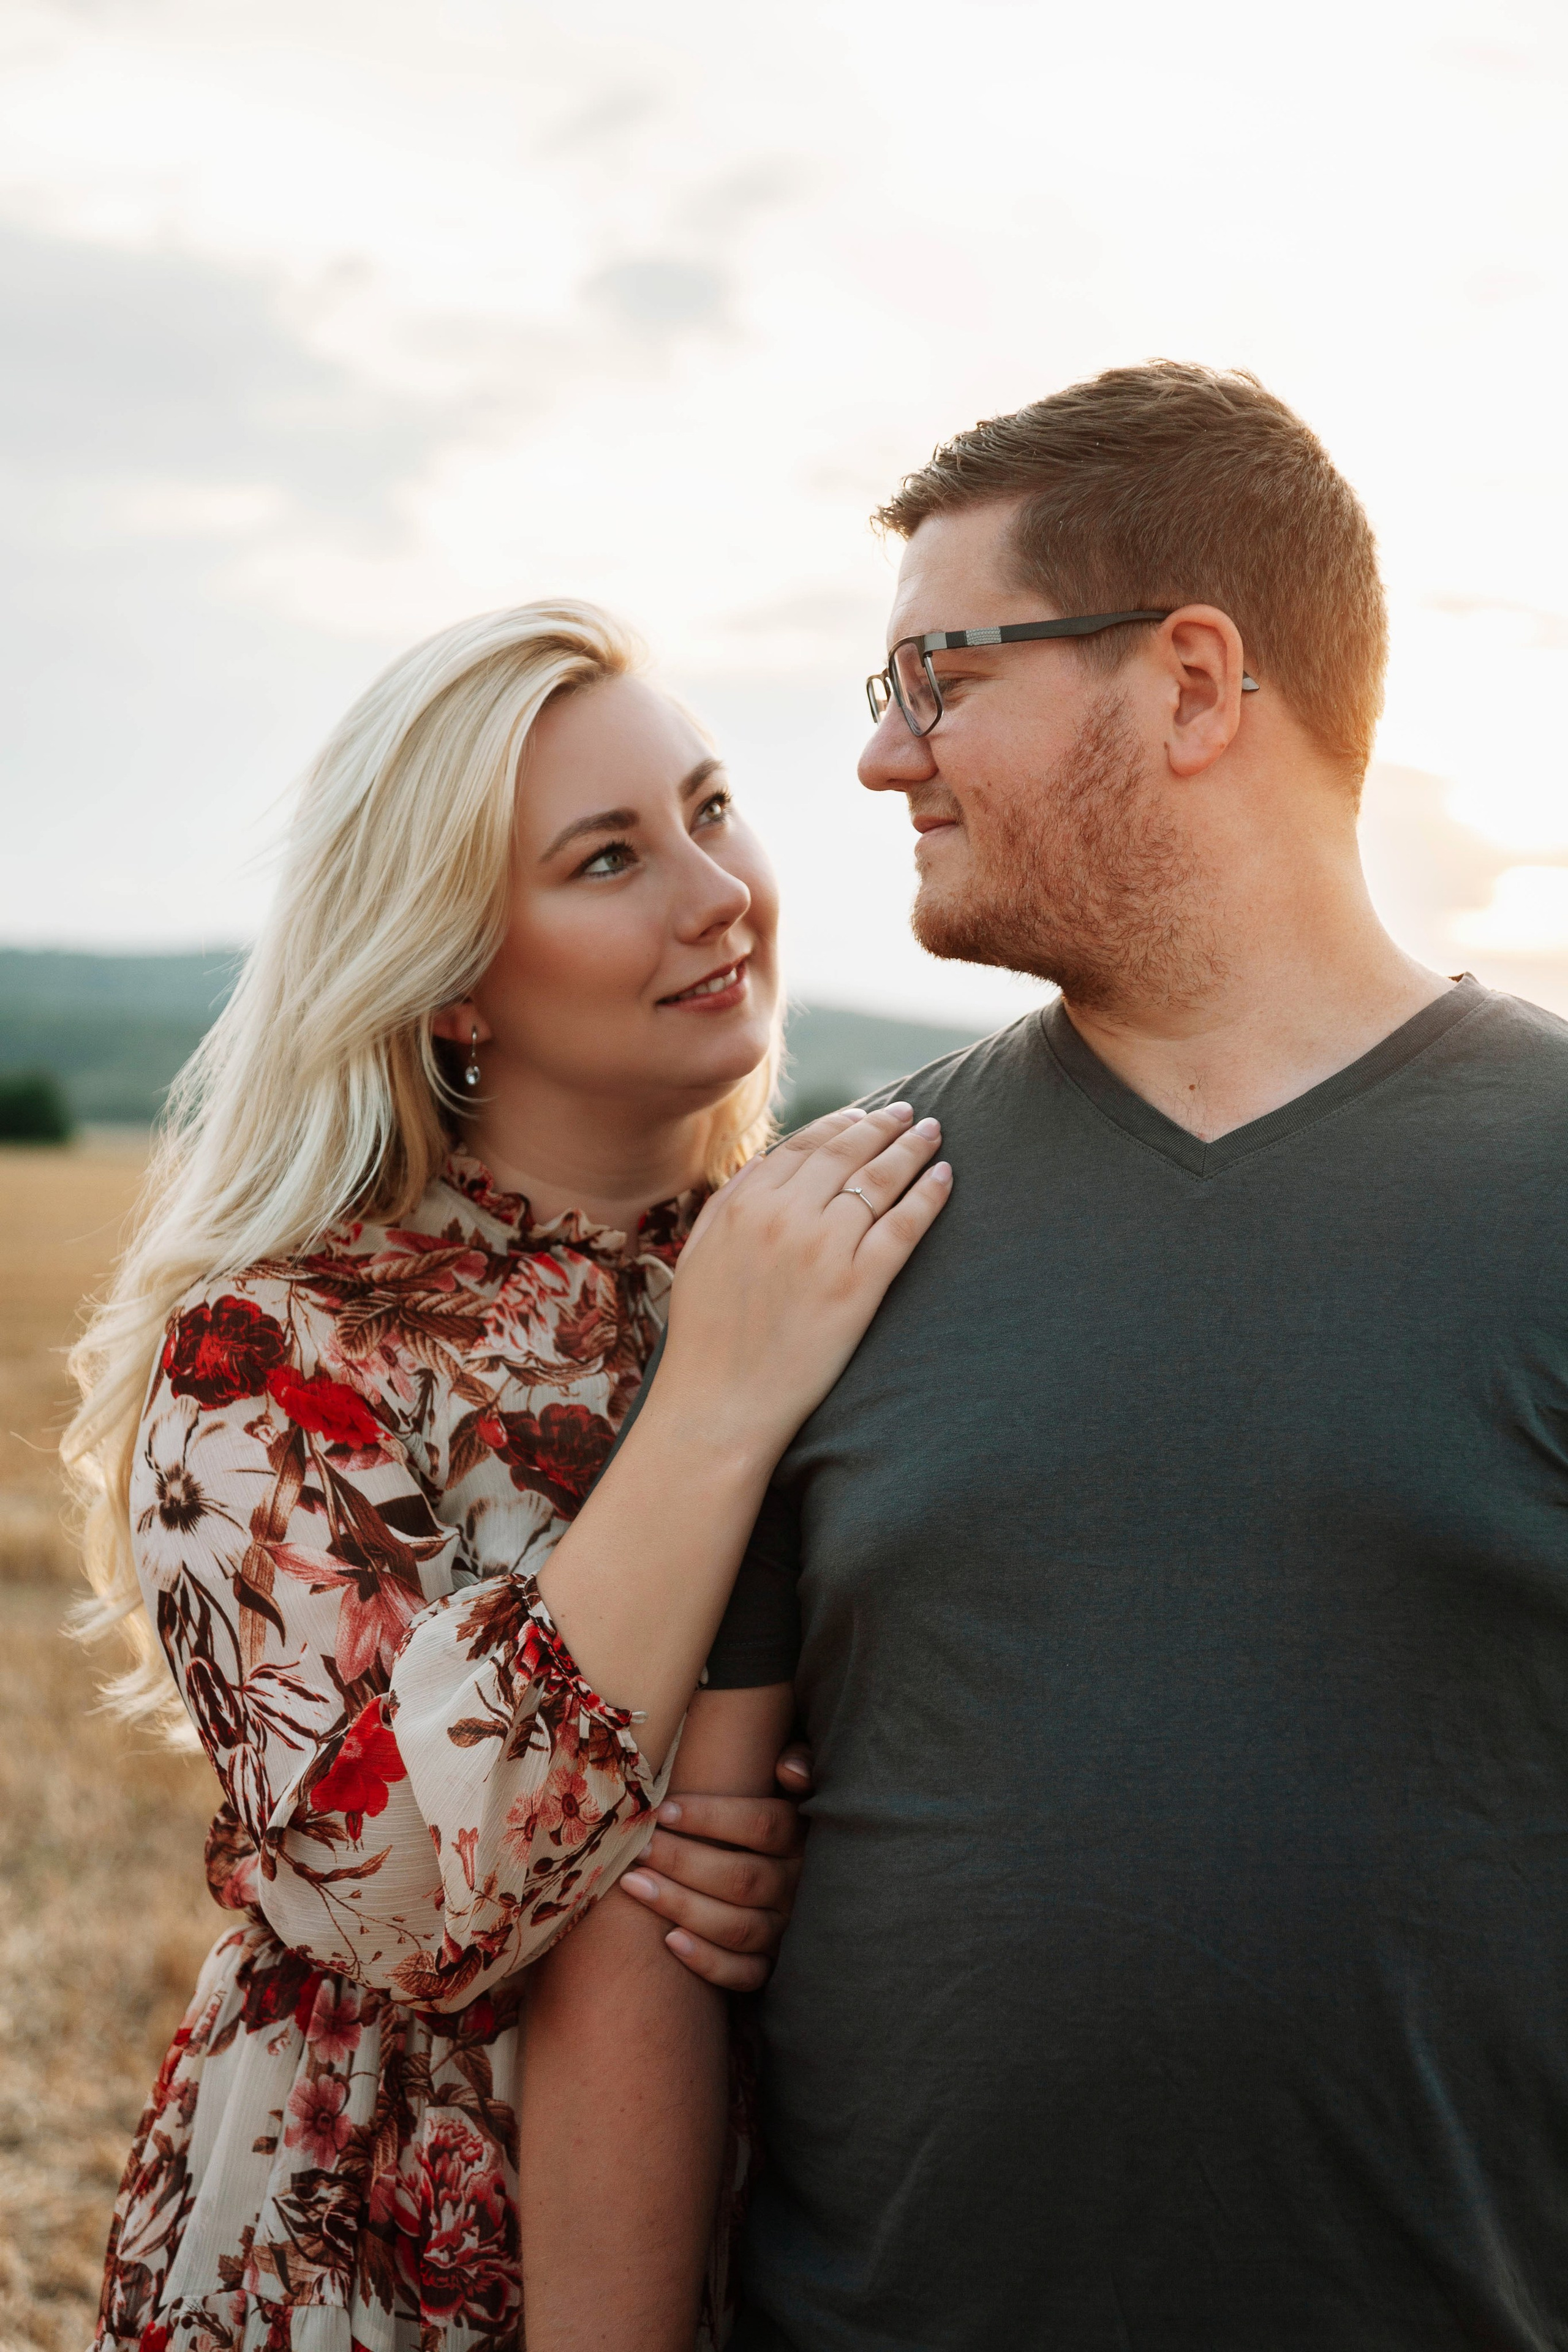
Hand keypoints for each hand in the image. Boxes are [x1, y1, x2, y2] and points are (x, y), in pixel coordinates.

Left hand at [618, 1741, 816, 1989]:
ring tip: (634, 1885)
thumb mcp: (794, 1779)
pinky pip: (745, 1974)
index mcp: (803, 1837)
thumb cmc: (773, 1812)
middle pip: (743, 1879)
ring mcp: (787, 1928)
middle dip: (683, 1861)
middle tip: (639, 1847)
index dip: (713, 1818)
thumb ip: (798, 1760)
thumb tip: (788, 1769)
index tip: (663, 1811)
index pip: (764, 1826)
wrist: (789, 1870)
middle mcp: (799, 1886)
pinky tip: (669, 1941)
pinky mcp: (774, 1964)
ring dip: (682, 1906)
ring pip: (737, 1927)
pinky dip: (708, 1962)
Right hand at [657, 1102, 950, 1467]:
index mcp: (744, 1204)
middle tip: (909, 1113)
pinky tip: (946, 1175)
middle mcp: (785, 1214)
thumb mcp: (700, 1254)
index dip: (841, 1124)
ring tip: (932, 1132)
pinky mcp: (858, 1285)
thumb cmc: (706, 1338)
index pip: (804, 1145)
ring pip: (880, 1180)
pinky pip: (903, 1226)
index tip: (864, 1114)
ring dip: (911, 1149)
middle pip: (847, 1153)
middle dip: (882, 1126)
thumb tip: (766, 1163)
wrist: (718, 1404)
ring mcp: (824, 1248)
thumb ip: (730, 1201)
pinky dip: (929, 1195)